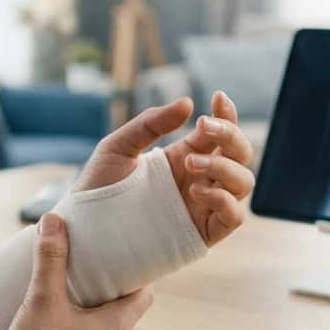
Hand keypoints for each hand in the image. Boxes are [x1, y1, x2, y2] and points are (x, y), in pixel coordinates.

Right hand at [0, 213, 152, 329]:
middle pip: (122, 311)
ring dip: (89, 316)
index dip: (135, 272)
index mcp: (118, 327)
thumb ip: (50, 259)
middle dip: (106, 291)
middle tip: (87, 271)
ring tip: (66, 299)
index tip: (121, 256)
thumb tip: (54, 220)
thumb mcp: (43, 300)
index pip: (144, 292)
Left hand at [76, 93, 255, 246]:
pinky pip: (234, 216)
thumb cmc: (99, 187)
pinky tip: (195, 190)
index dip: (227, 114)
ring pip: (243, 182)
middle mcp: (201, 179)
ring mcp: (205, 206)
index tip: (218, 97)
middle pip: (240, 153)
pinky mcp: (203, 232)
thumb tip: (187, 103)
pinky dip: (223, 199)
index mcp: (186, 156)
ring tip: (190, 162)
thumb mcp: (119, 147)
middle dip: (230, 134)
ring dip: (224, 166)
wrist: (87, 229)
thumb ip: (150, 123)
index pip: (220, 132)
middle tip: (203, 126)